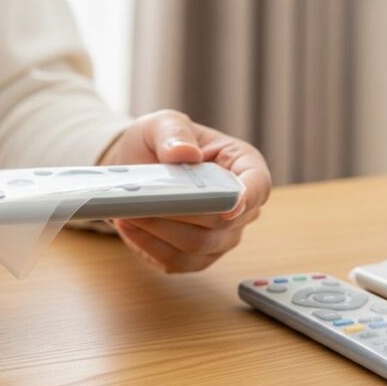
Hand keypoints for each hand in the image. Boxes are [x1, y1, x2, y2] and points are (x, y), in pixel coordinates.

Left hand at [99, 110, 271, 272]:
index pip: (258, 187)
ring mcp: (221, 237)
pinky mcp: (196, 257)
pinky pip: (176, 262)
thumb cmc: (162, 143)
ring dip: (159, 231)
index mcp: (244, 167)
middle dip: (181, 213)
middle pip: (221, 223)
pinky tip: (129, 225)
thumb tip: (185, 153)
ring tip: (128, 212)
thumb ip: (174, 133)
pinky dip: (149, 246)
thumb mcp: (163, 123)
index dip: (247, 198)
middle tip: (146, 200)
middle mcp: (240, 208)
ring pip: (197, 246)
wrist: (141, 166)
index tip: (229, 206)